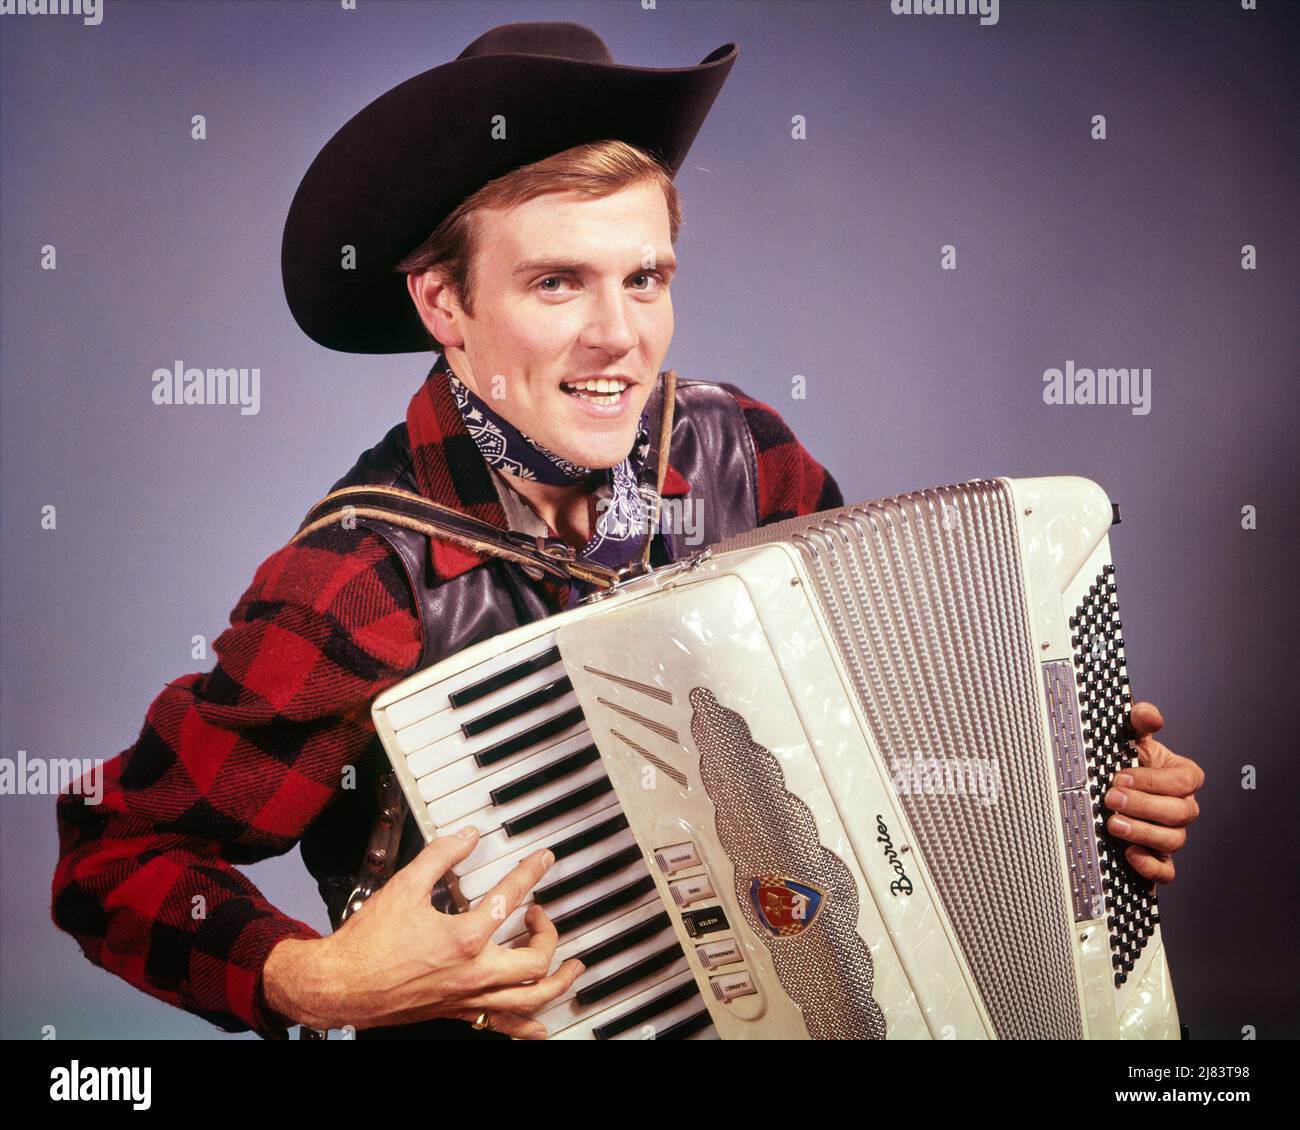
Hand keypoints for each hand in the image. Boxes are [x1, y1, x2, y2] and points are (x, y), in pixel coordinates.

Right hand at [263, 827, 583, 1037]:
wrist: (340, 986)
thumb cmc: (367, 944)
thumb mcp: (404, 886)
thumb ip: (440, 856)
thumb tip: (466, 837)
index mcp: (463, 939)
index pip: (510, 899)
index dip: (531, 873)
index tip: (543, 860)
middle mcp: (473, 973)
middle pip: (535, 959)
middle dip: (548, 933)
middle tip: (540, 914)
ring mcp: (468, 997)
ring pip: (530, 999)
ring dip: (558, 982)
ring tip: (572, 967)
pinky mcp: (458, 1012)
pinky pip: (503, 1025)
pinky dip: (528, 1024)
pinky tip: (541, 1023)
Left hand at [1101, 701, 1204, 888]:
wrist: (1112, 787)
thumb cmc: (1128, 762)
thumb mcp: (1131, 738)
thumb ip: (1139, 722)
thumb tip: (1147, 714)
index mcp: (1183, 778)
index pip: (1183, 782)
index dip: (1153, 781)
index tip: (1122, 776)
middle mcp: (1182, 808)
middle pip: (1179, 813)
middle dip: (1144, 806)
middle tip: (1112, 798)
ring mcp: (1172, 834)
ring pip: (1173, 841)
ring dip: (1142, 832)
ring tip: (1113, 824)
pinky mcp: (1158, 858)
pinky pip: (1166, 872)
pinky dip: (1150, 866)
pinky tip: (1130, 854)